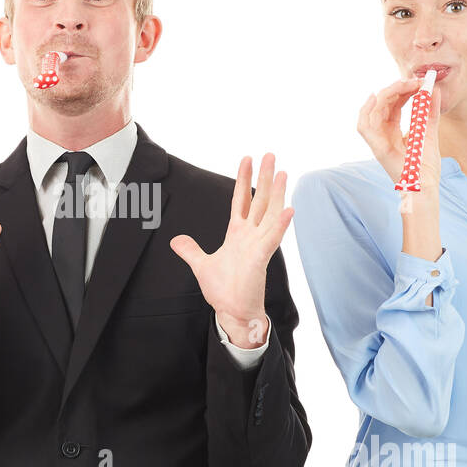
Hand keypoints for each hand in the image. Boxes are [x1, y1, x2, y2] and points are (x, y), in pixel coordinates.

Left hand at [170, 154, 292, 348]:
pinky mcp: (261, 258)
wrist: (233, 312)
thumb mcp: (201, 265)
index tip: (247, 159)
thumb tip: (176, 240)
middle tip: (271, 155)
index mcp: (237, 234)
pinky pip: (273, 238)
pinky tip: (289, 209)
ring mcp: (258, 245)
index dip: (243, 179)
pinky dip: (282, 224)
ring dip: (277, 194)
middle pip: (259, 200)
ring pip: (270, 213)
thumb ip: (191, 250)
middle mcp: (250, 235)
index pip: (241, 200)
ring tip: (284, 172)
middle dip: (265, 178)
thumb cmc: (223, 291)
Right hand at [357, 78, 444, 188]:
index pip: (393, 105)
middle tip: (412, 81)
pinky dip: (366, 111)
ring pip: (372, 111)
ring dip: (385, 95)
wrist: (425, 187)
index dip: (403, 90)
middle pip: (382, 105)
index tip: (418, 82)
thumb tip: (433, 89)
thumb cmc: (425, 167)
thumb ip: (429, 112)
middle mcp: (383, 134)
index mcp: (393, 131)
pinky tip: (375, 97)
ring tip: (401, 85)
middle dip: (396, 89)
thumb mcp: (429, 132)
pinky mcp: (377, 148)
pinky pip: (364, 126)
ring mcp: (378, 141)